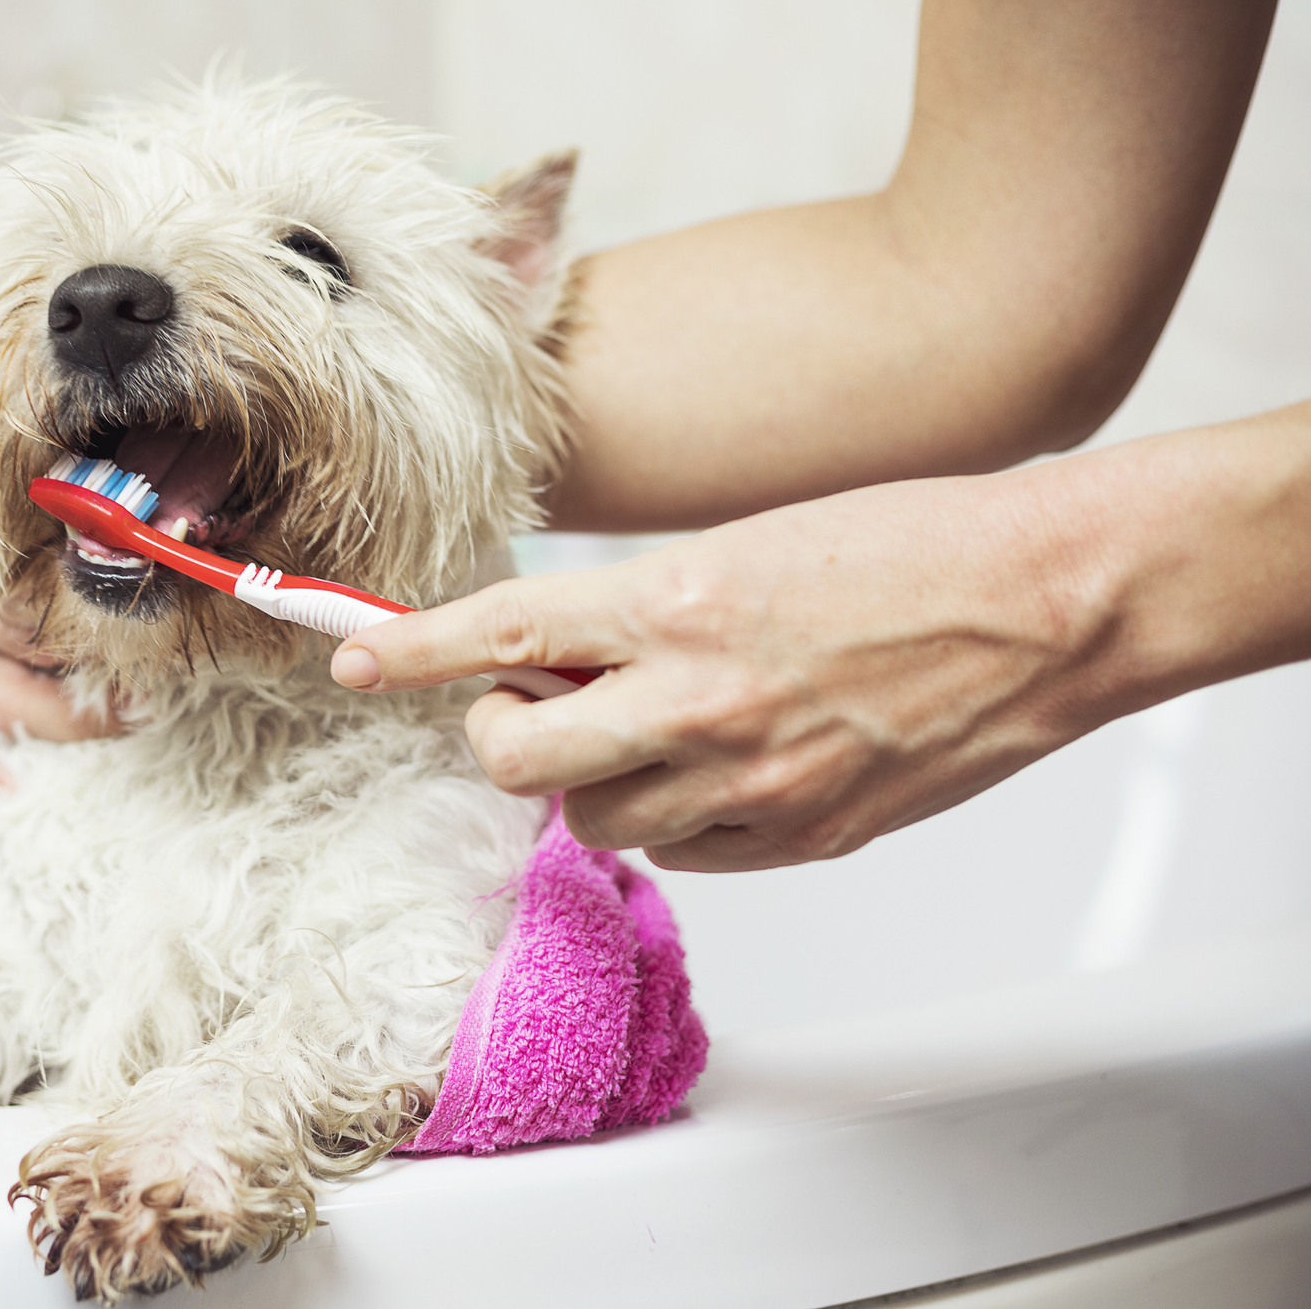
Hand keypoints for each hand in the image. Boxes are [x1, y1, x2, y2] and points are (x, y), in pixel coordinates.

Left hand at [330, 470, 1112, 871]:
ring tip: (660, 723)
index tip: (351, 654)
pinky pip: (683, 851)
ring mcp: (748, 781)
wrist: (1045, 605)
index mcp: (675, 602)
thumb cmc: (910, 547)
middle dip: (502, 735)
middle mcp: (694, 700)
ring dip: (597, 777)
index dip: (409, 648)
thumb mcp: (746, 546)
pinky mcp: (799, 837)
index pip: (499, 629)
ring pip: (596, 819)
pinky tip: (724, 763)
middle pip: (519, 759)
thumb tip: (555, 656)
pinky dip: (676, 815)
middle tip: (531, 701)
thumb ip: (639, 613)